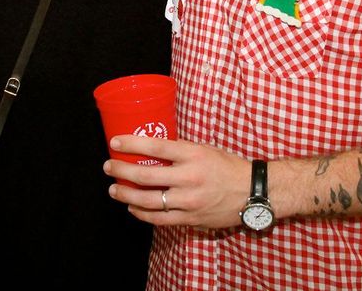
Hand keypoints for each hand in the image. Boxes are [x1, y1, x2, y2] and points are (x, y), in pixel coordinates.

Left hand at [103, 135, 249, 228]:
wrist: (253, 192)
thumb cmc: (226, 166)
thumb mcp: (204, 148)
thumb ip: (179, 149)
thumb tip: (151, 146)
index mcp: (193, 155)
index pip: (156, 146)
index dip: (132, 143)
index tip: (114, 142)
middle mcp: (189, 178)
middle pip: (146, 175)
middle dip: (121, 170)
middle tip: (108, 167)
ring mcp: (189, 201)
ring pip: (148, 201)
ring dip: (126, 195)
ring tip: (114, 190)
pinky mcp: (191, 219)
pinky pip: (160, 219)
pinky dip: (142, 214)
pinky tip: (133, 208)